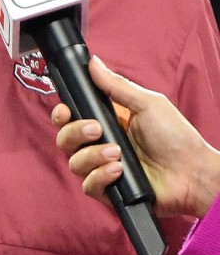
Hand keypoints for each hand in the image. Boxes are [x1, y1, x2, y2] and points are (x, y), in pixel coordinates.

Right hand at [51, 56, 219, 217]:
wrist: (194, 173)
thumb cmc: (177, 138)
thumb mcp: (147, 104)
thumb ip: (116, 85)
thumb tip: (93, 62)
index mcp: (107, 124)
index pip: (70, 119)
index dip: (61, 115)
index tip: (65, 110)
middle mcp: (100, 146)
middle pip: (64, 140)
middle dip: (74, 133)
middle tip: (96, 130)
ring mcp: (103, 169)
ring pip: (74, 163)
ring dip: (92, 156)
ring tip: (118, 154)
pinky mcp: (109, 192)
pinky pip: (88, 185)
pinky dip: (100, 176)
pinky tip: (119, 170)